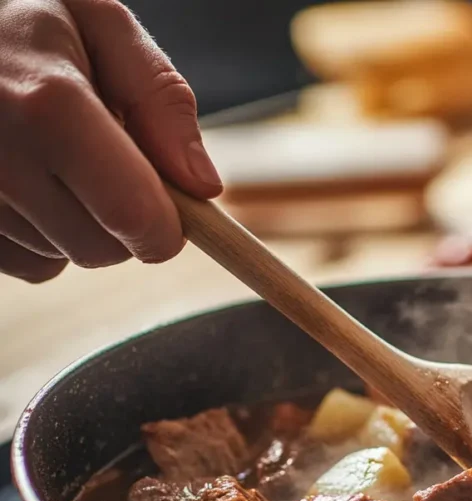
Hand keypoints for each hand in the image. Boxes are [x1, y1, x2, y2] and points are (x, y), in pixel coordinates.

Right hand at [0, 0, 221, 282]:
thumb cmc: (30, 24)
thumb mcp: (101, 27)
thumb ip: (162, 101)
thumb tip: (203, 185)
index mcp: (49, 107)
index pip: (134, 215)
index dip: (167, 226)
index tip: (173, 209)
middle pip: (101, 249)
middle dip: (125, 225)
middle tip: (108, 168)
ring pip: (62, 259)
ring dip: (79, 225)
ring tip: (55, 160)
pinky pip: (27, 265)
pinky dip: (41, 236)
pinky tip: (30, 182)